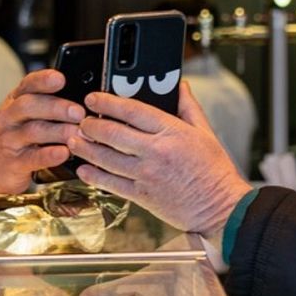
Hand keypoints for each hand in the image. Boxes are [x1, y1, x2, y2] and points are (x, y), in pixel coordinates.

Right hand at [0, 70, 83, 194]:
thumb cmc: (13, 136)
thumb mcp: (23, 115)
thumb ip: (46, 103)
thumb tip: (83, 98)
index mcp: (15, 101)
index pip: (27, 85)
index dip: (43, 80)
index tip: (60, 78)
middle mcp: (10, 118)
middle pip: (30, 106)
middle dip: (56, 107)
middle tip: (78, 112)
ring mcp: (10, 141)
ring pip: (33, 131)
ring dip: (58, 131)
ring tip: (77, 133)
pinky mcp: (14, 163)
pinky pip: (32, 158)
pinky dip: (50, 155)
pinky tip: (64, 152)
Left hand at [68, 83, 251, 236]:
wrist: (220, 208)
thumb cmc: (214, 172)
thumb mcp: (205, 133)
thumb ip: (188, 107)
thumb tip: (180, 86)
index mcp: (172, 132)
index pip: (132, 110)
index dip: (107, 102)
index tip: (94, 99)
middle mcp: (156, 152)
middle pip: (112, 133)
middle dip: (90, 125)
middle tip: (80, 120)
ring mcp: (146, 175)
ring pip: (106, 158)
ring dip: (85, 148)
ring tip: (74, 140)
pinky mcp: (142, 196)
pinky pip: (111, 184)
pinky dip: (94, 175)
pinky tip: (84, 168)